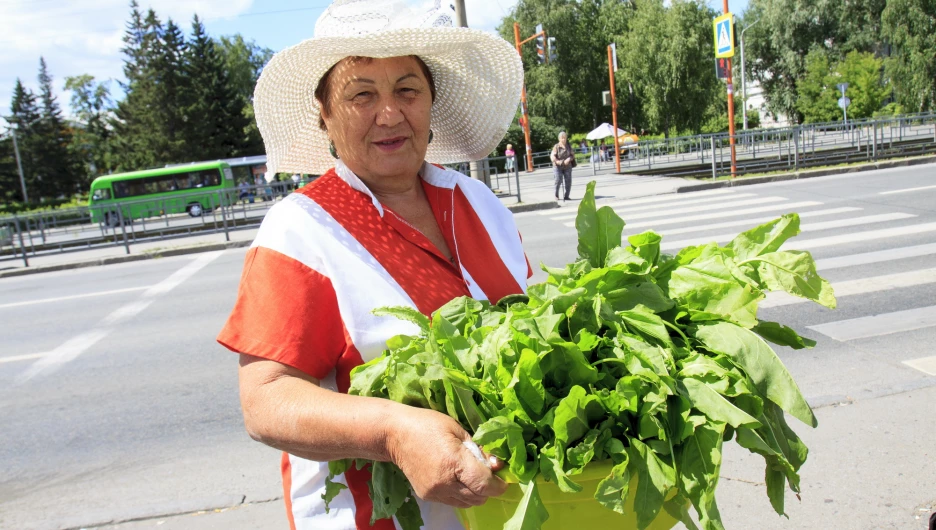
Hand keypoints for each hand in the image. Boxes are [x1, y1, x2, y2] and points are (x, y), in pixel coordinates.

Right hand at [386, 407, 507, 507]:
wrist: (394, 434)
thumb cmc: (427, 425)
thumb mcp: (457, 429)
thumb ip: (478, 449)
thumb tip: (498, 465)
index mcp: (454, 461)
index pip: (485, 484)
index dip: (499, 484)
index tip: (503, 477)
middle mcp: (444, 481)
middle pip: (479, 497)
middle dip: (489, 488)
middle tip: (488, 473)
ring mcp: (435, 491)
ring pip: (468, 503)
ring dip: (476, 493)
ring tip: (472, 475)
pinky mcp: (428, 496)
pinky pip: (454, 502)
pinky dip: (462, 494)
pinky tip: (457, 478)